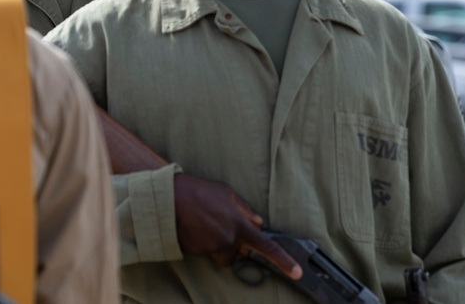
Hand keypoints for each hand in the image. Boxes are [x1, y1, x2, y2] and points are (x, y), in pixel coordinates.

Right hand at [174, 173, 301, 279]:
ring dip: (216, 244)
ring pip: (221, 253)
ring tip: (201, 224)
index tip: (297, 273)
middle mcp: (228, 240)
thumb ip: (244, 208)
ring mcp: (212, 248)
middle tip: (218, 224)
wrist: (168, 198)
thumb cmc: (197, 191)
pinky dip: (200, 243)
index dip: (284, 261)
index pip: (267, 246)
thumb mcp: (225, 192)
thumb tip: (257, 221)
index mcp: (239, 225)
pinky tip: (192, 227)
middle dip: (233, 243)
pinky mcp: (197, 253)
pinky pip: (204, 252)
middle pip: (239, 252)